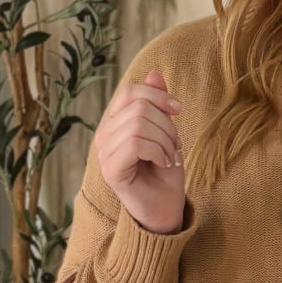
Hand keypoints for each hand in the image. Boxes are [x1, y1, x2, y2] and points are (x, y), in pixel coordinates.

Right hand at [95, 66, 184, 233]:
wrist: (165, 208)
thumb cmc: (164, 173)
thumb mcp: (165, 132)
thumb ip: (157, 105)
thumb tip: (154, 74)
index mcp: (114, 123)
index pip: (129, 92)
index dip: (157, 95)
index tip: (178, 109)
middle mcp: (103, 136)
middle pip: (138, 108)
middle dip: (166, 124)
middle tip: (173, 146)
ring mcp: (103, 153)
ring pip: (138, 124)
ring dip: (164, 140)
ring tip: (168, 157)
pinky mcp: (110, 169)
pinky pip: (135, 143)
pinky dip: (157, 151)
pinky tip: (162, 163)